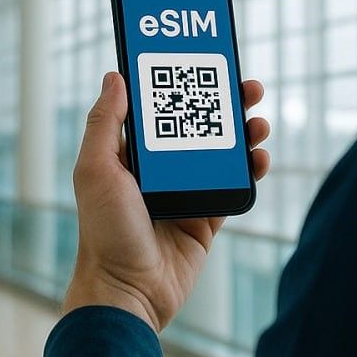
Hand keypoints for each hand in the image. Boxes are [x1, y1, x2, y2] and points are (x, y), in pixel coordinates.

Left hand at [60, 71, 271, 332]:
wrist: (127, 292)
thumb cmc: (103, 233)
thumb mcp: (96, 170)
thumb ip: (105, 123)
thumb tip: (114, 76)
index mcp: (131, 155)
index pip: (161, 109)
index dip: (182, 85)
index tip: (202, 64)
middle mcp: (159, 170)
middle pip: (198, 126)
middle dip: (224, 104)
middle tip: (246, 88)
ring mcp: (185, 193)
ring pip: (222, 154)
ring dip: (243, 134)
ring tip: (258, 121)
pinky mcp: (206, 218)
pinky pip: (234, 187)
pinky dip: (250, 170)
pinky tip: (260, 157)